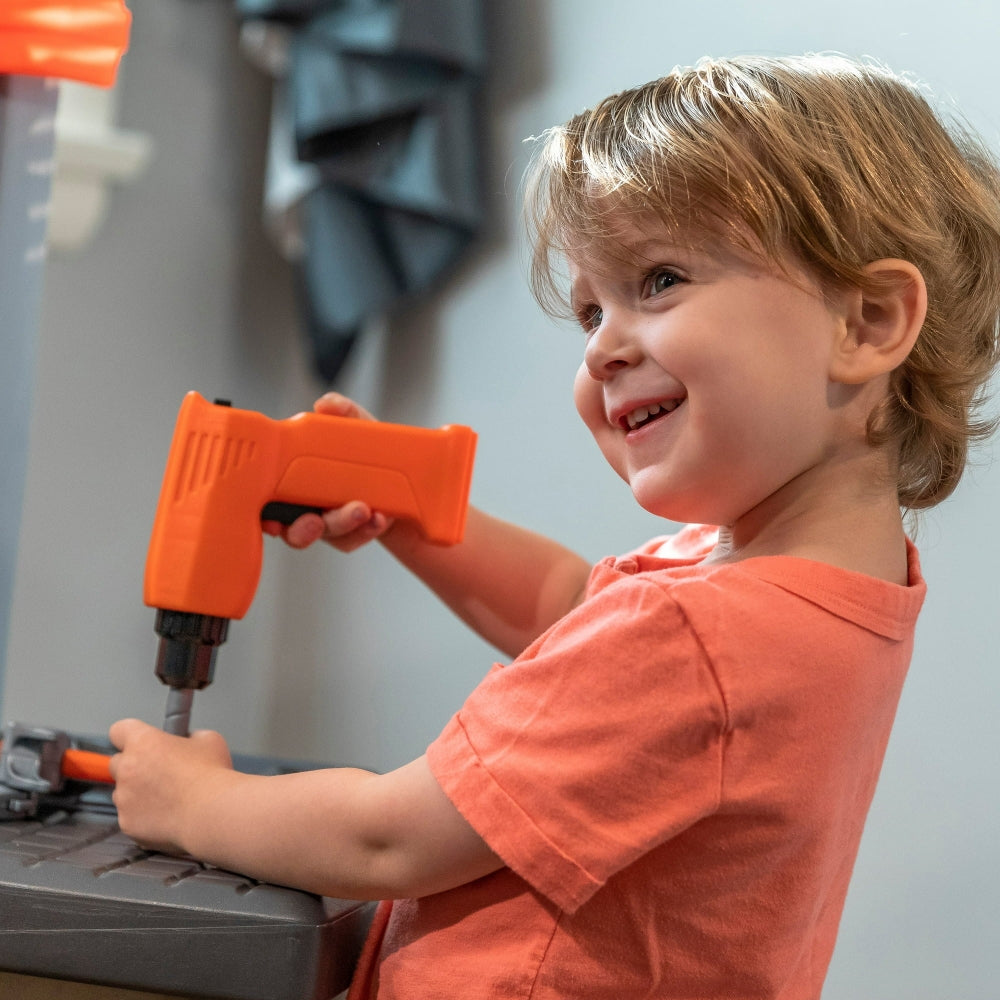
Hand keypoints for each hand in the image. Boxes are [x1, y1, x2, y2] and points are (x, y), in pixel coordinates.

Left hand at [109, 719, 232, 855]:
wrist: (213, 813)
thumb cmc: (212, 775)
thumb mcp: (208, 740)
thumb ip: (189, 737)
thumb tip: (186, 743)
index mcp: (143, 742)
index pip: (120, 730)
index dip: (131, 735)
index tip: (139, 742)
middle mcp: (127, 768)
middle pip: (117, 763)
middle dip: (133, 766)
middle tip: (159, 773)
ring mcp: (124, 799)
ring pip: (123, 793)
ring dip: (138, 794)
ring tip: (168, 799)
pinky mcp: (127, 824)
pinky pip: (130, 817)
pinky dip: (144, 817)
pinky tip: (168, 816)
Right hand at [261, 392, 394, 551]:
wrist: (413, 477)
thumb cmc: (376, 451)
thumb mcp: (363, 427)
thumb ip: (345, 413)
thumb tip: (325, 404)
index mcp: (302, 476)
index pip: (274, 498)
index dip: (266, 514)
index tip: (270, 519)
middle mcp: (312, 503)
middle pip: (294, 527)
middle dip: (303, 529)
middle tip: (317, 520)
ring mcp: (335, 521)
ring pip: (327, 534)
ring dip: (342, 524)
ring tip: (363, 511)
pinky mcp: (358, 533)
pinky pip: (354, 540)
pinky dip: (367, 530)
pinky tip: (380, 518)